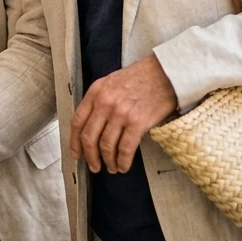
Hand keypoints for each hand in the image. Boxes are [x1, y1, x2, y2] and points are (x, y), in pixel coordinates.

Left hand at [70, 54, 177, 173]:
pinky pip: (125, 149)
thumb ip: (99, 100)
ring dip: (108, 161)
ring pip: (107, 146)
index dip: (74, 142)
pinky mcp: (137, 122)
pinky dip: (123, 161)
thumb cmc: (141, 77)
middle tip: (94, 167)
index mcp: (96, 92)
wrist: (166, 73)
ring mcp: (120, 113)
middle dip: (90, 156)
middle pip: (89, 137)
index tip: (76, 153)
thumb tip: (93, 126)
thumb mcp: (112, 82)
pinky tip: (124, 166)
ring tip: (112, 168)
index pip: (77, 121)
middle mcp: (105, 102)